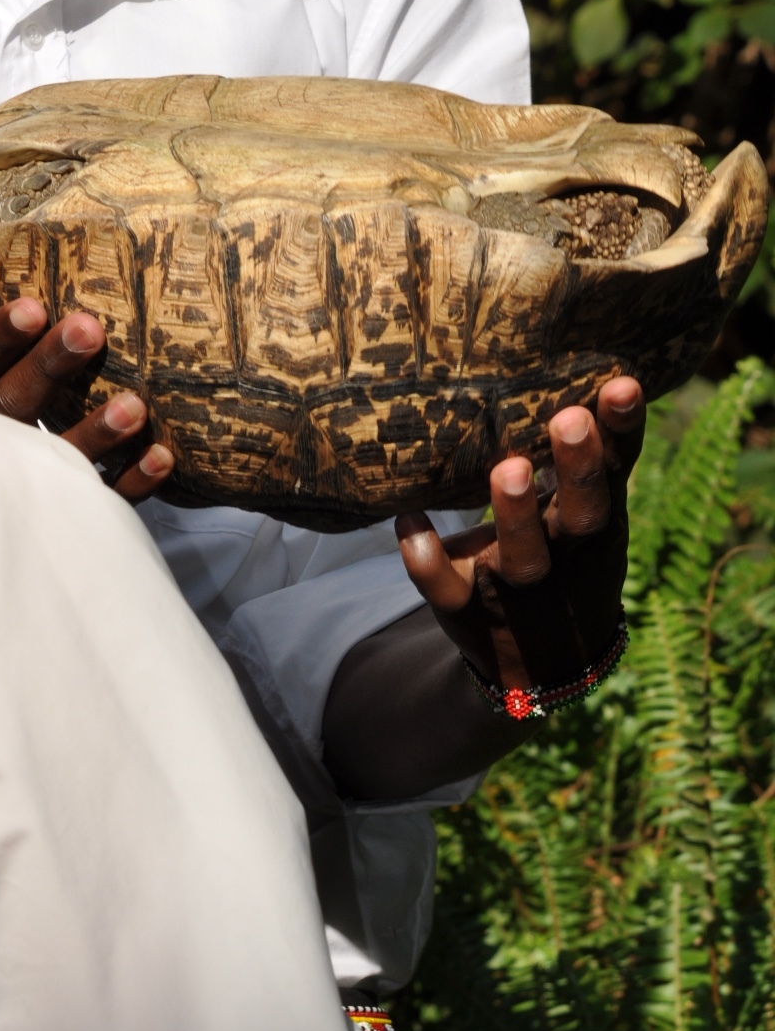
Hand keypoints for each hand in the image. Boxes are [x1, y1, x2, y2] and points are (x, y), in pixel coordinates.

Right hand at [0, 298, 173, 502]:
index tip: (34, 308)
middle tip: (89, 330)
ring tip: (135, 405)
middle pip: (10, 405)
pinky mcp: (58, 510)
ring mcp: (17, 481)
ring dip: (95, 432)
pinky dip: (130, 481)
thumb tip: (38, 279)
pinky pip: (95, 499)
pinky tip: (161, 456)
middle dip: (48, 367)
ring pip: (53, 458)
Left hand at [394, 378, 644, 693]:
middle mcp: (564, 553)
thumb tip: (578, 366)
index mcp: (593, 519)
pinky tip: (407, 520)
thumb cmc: (564, 556)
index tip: (623, 383)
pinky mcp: (468, 609)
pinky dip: (426, 557)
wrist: (543, 664)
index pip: (616, 469)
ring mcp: (518, 586)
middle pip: (582, 513)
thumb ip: (586, 455)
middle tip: (570, 420)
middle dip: (579, 469)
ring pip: (524, 556)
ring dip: (516, 515)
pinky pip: (445, 587)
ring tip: (509, 469)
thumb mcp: (585, 512)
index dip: (623, 429)